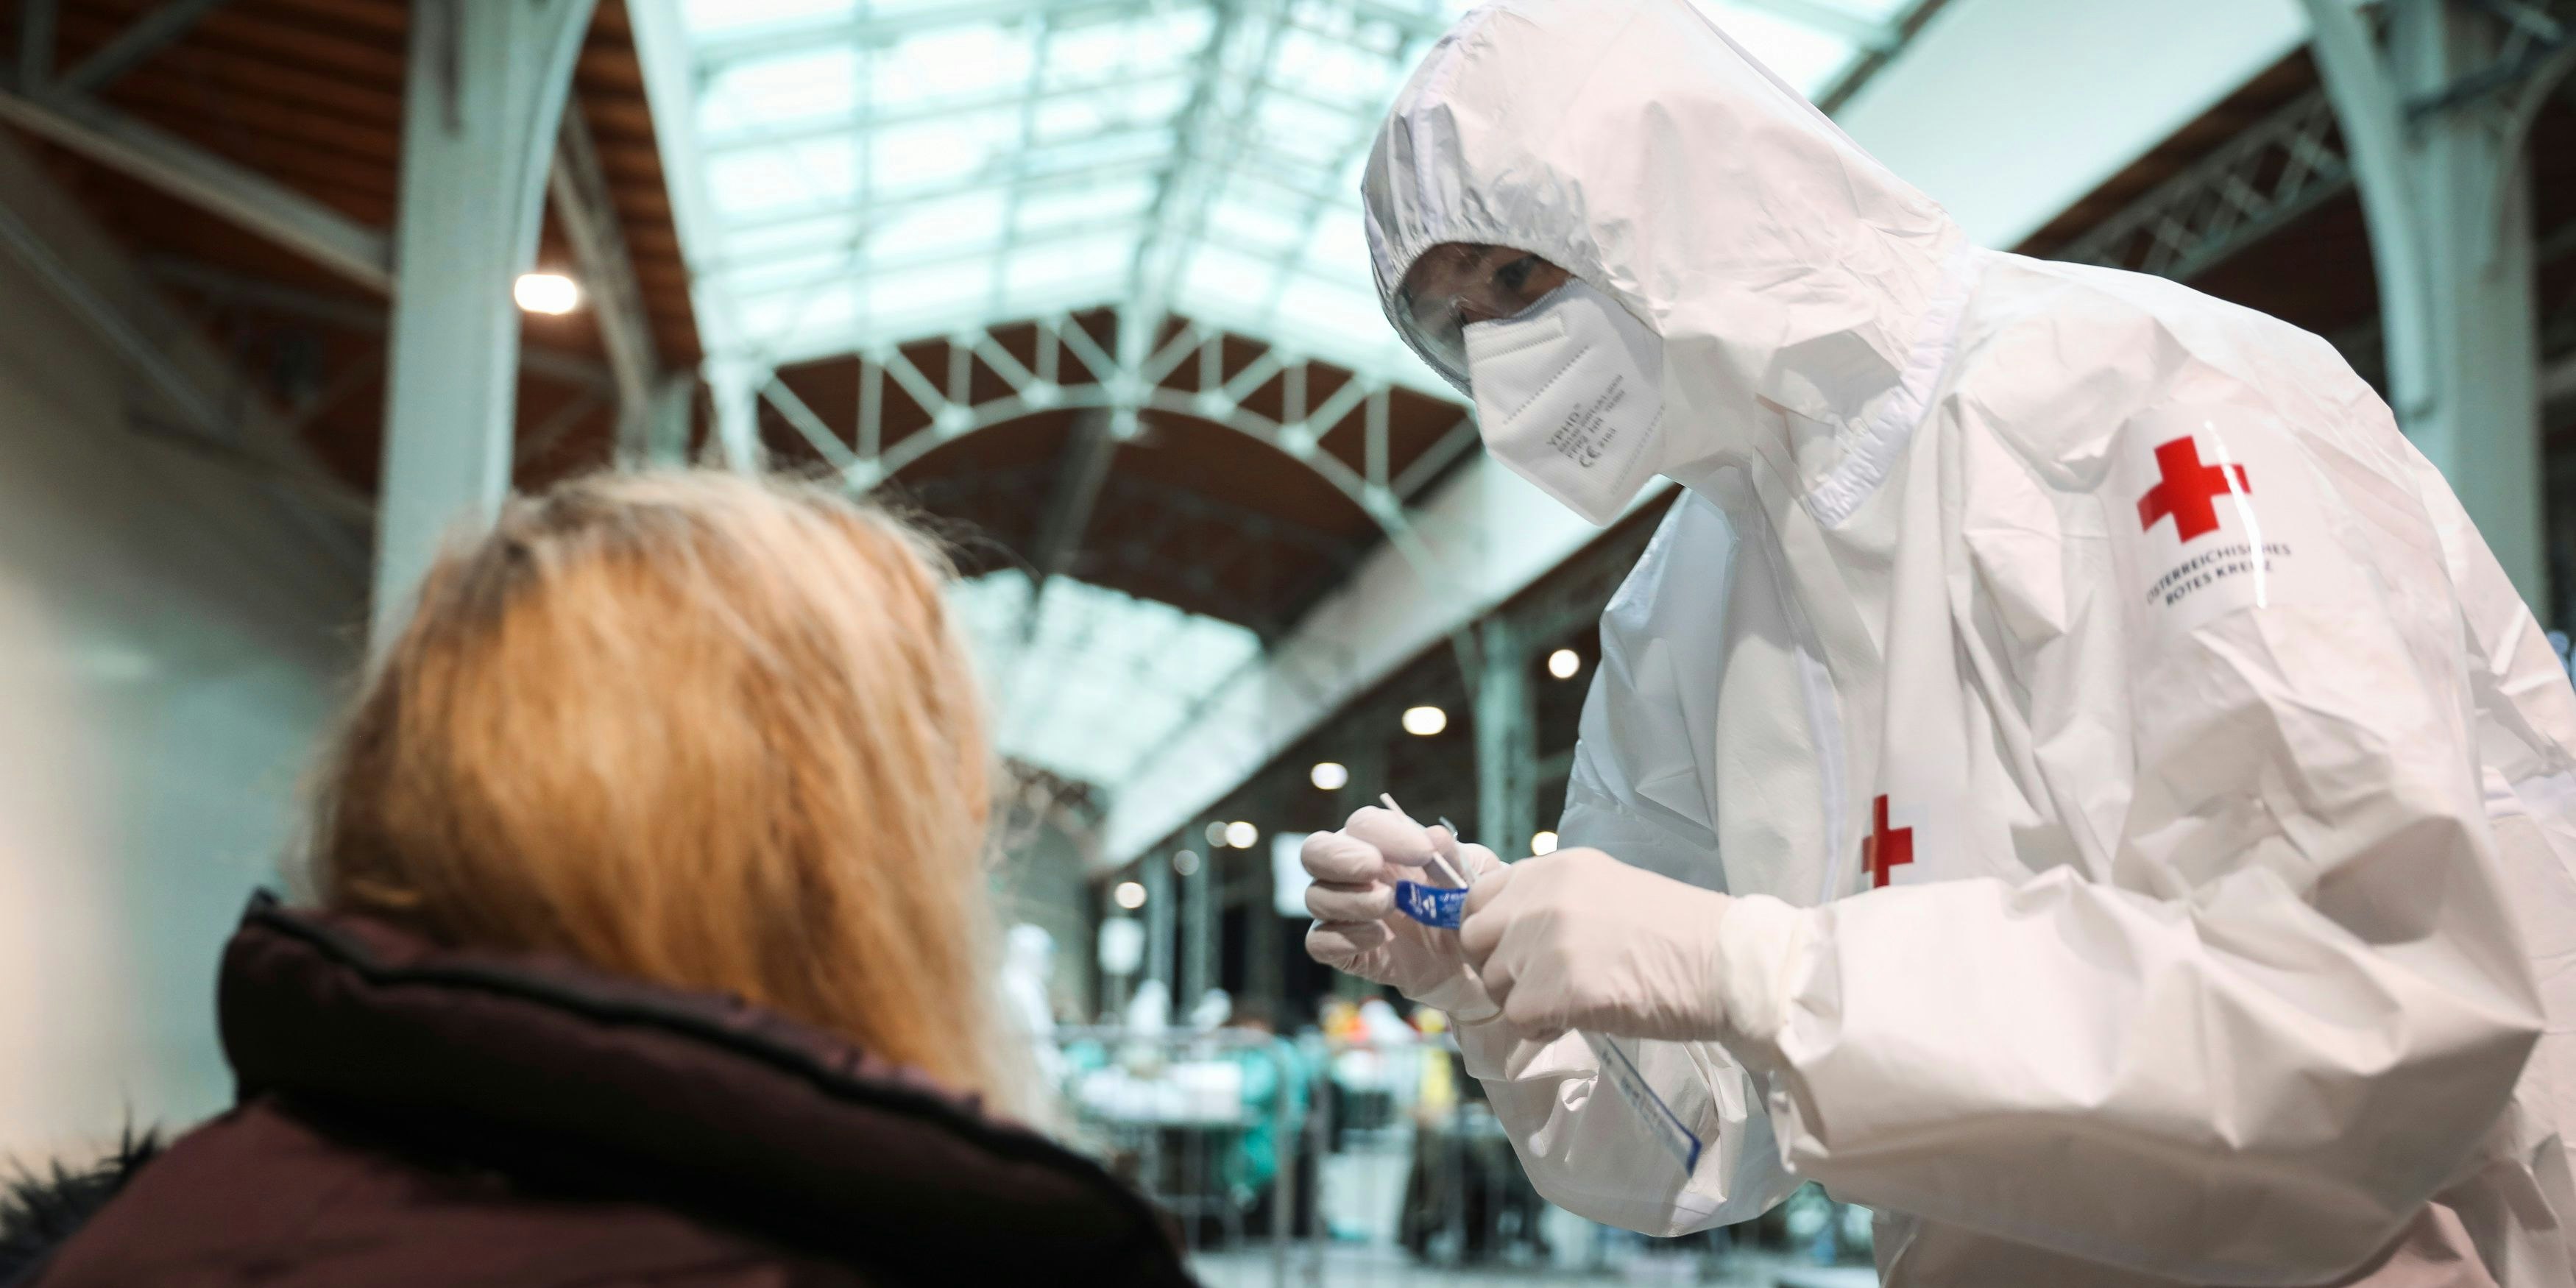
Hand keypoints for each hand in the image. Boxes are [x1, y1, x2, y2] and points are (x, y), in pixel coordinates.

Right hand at [1304, 806, 1504, 1021]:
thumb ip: (1455, 855)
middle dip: (1339, 856)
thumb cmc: (1467, 906)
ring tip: (1389, 906)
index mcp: (1382, 845)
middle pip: (1315, 851)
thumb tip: (1433, 834)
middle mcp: (1354, 874)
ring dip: (1351, 899)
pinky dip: (1342, 938)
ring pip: (1315, 897)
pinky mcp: (1346, 951)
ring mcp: (1346, 913)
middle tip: (1374, 868)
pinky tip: (1378, 939)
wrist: (1473, 964)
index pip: (1363, 824)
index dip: (1385, 833)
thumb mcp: (1475, 876)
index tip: (1423, 853)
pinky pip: (1319, 942)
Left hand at [1459, 848, 1733, 1040]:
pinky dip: (1541, 1027)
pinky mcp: (1554, 990)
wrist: (1724, 962)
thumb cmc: (1675, 931)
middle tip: (1536, 983)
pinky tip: (1577, 1019)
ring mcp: (1544, 943)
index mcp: (1553, 868)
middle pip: (1474, 939)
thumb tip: (1512, 929)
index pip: (1479, 896)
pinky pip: (1517, 1017)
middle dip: (1497, 966)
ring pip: (1495, 982)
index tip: (1510, 950)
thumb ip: (1553, 900)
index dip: (1489, 929)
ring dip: (1523, 1000)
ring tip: (1569, 1001)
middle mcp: (1540, 898)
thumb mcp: (1606, 888)